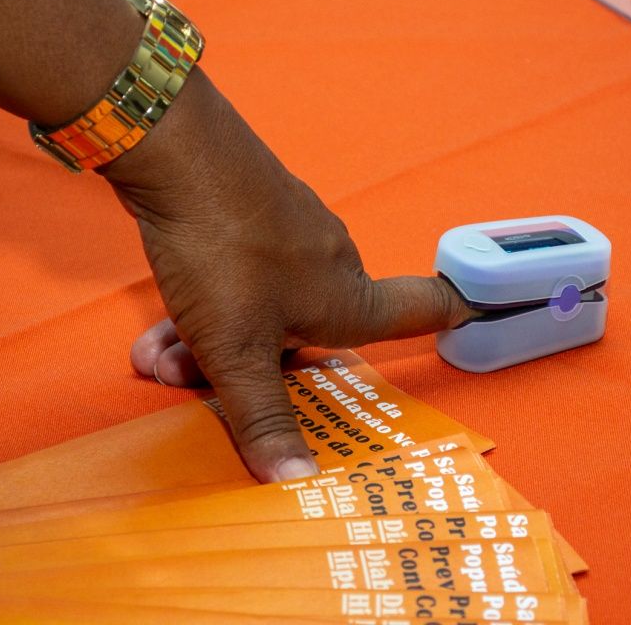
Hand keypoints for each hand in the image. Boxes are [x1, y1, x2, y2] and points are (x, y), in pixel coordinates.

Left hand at [104, 68, 472, 482]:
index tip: (475, 312)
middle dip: (251, 366)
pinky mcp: (250, 211)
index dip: (448, 315)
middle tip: (188, 380)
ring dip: (210, 339)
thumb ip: (262, 416)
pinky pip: (235, 277)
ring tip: (156, 358)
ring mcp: (290, 231)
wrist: (174, 149)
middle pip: (307, 331)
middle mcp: (331, 262)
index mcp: (349, 298)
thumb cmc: (223, 252)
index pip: (419, 309)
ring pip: (259, 306)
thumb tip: (298, 482)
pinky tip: (155, 329)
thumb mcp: (235, 348)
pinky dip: (201, 305)